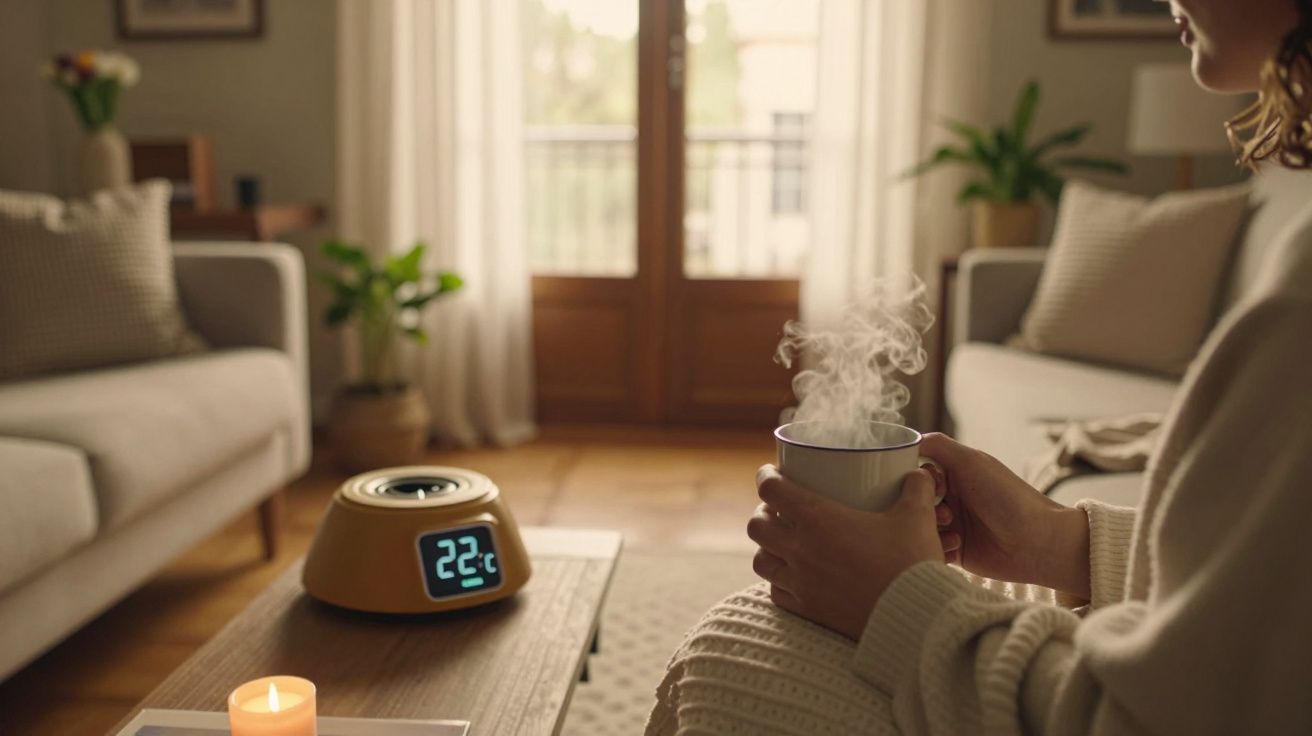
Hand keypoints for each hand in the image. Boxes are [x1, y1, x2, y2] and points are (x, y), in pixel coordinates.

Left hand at [747, 464, 942, 640]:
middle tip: (777, 509)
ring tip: (780, 542)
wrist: (914, 619)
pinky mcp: (807, 610)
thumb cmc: (912, 563)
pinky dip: (778, 580)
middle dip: (762, 512)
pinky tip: (792, 576)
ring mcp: (800, 583)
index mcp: (818, 519)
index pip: (772, 490)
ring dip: (765, 547)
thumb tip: (919, 474)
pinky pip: (775, 592)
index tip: (770, 472)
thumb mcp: (917, 517)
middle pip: (757, 525)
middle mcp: (800, 549)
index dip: (765, 476)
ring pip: (760, 560)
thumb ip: (916, 488)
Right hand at [919, 433, 1089, 599]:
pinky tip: (957, 546)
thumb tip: (909, 439)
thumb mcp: (972, 462)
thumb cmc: (1009, 498)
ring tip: (952, 530)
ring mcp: (952, 524)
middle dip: (921, 507)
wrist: (1037, 543)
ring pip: (918, 525)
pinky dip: (937, 547)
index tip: (929, 486)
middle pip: (914, 499)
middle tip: (944, 512)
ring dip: (929, 528)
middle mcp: (951, 496)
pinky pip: (929, 548)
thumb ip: (938, 446)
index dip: (915, 479)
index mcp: (955, 473)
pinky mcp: (954, 549)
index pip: (916, 471)